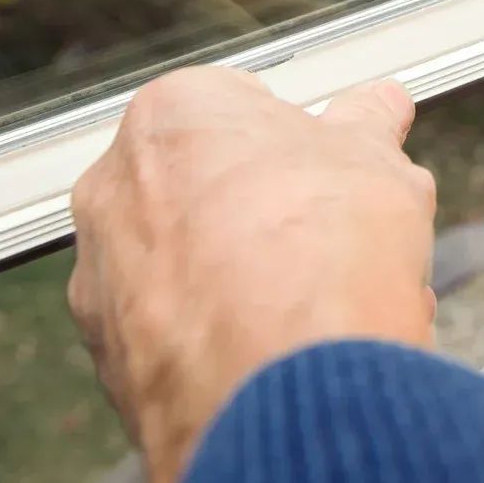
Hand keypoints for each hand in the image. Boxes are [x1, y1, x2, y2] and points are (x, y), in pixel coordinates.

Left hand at [68, 68, 436, 482]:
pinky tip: (290, 348)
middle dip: (273, 208)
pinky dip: (228, 335)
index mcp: (173, 116)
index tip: (336, 166)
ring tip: (327, 302)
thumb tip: (378, 108)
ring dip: (253, 275)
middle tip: (335, 233)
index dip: (302, 141)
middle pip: (209, 185)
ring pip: (194, 263)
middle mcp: (116, 189)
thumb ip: (370, 126)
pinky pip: (182, 331)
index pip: (241, 106)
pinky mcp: (113, 358)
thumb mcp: (376, 161)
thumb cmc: (321, 249)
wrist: (287, 375)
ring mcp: (105, 278)